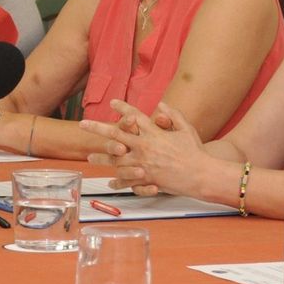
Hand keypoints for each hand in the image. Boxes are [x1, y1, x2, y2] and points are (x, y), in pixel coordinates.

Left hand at [80, 99, 204, 194]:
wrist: (200, 174)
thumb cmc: (195, 152)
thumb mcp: (186, 128)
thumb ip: (173, 115)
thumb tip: (161, 104)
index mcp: (153, 133)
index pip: (134, 116)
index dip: (122, 107)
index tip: (112, 102)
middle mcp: (144, 146)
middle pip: (115, 135)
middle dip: (97, 128)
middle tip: (83, 124)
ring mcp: (143, 163)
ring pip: (115, 160)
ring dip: (101, 158)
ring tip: (89, 157)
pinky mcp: (145, 178)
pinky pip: (127, 180)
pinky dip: (118, 182)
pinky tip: (110, 182)